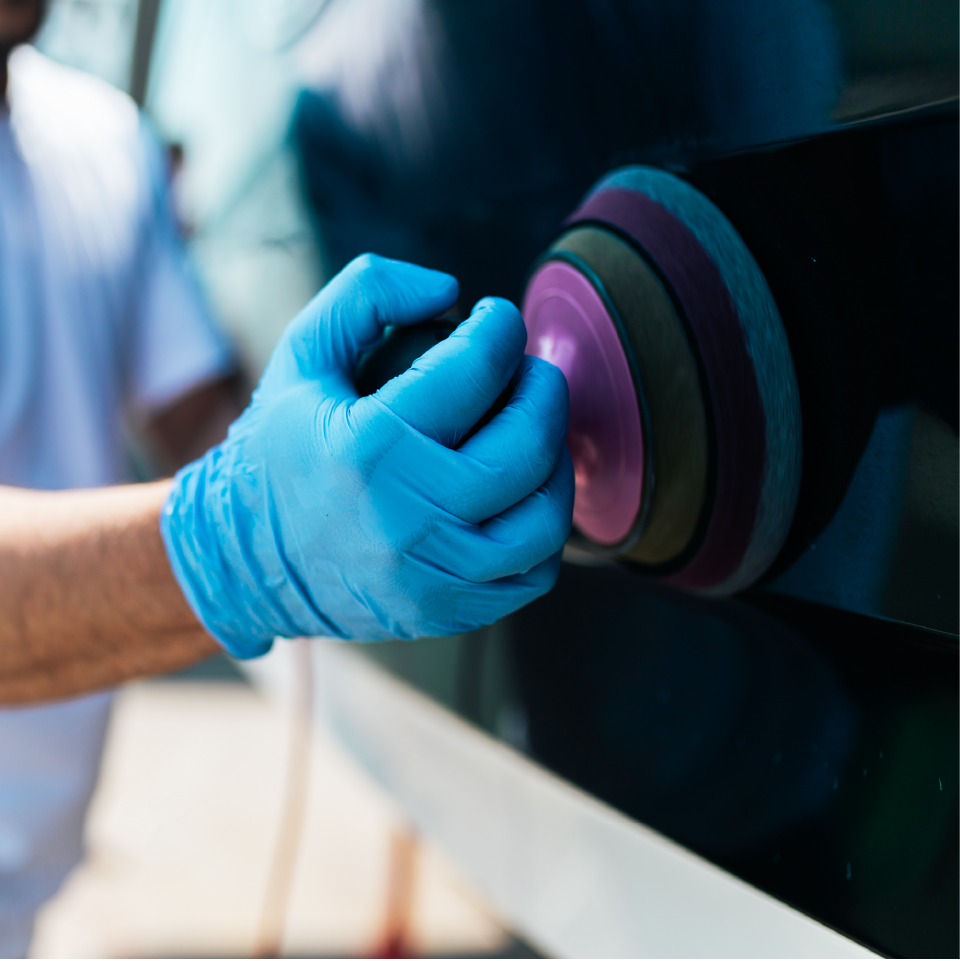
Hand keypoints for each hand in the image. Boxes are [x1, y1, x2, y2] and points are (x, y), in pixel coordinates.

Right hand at [161, 254, 573, 657]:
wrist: (243, 561)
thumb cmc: (277, 449)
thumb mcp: (302, 354)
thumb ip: (368, 294)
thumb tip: (451, 290)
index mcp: (369, 446)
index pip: (476, 369)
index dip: (500, 328)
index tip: (496, 320)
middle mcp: (408, 517)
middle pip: (527, 444)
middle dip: (543, 389)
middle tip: (527, 372)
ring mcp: (432, 575)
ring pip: (544, 516)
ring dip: (554, 461)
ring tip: (529, 432)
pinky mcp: (446, 612)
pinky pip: (533, 570)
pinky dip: (542, 525)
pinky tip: (516, 493)